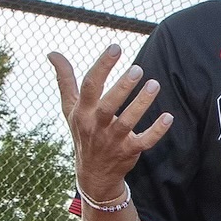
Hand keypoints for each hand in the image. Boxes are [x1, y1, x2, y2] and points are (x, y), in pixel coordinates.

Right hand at [48, 45, 173, 197]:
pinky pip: (144, 142)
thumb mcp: (69, 108)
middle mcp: (96, 126)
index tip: (116, 47)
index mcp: (82, 112)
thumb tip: (52, 53)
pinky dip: (157, 131)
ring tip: (154, 85)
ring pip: (127, 122)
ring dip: (141, 104)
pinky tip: (168, 117)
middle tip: (137, 69)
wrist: (93, 173)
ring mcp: (113, 140)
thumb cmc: (83, 132)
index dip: (102, 66)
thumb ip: (65, 80)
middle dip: (122, 87)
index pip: (90, 86)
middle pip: (107, 105)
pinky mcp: (129, 151)